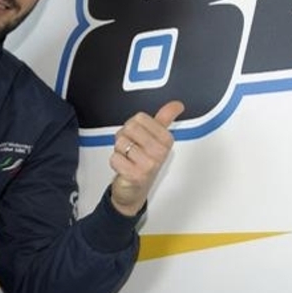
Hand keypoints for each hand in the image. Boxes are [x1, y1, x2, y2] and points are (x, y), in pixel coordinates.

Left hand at [109, 100, 183, 216]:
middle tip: (132, 147)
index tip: (140, 136)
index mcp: (166, 140)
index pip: (140, 118)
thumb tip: (177, 104)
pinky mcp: (135, 175)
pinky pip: (114, 158)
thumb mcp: (156, 138)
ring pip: (121, 142)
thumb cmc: (144, 161)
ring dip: (120, 150)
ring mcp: (149, 164)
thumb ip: (165, 118)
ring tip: (128, 158)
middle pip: (130, 128)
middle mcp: (160, 152)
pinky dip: (115, 162)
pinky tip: (124, 167)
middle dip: (125, 136)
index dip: (134, 125)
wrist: (135, 188)